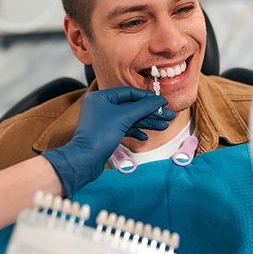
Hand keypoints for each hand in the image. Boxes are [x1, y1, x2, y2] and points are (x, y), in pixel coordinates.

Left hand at [42, 86, 173, 196]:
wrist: (84, 160)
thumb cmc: (100, 135)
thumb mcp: (124, 117)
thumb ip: (143, 107)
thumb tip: (159, 100)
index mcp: (102, 97)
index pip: (129, 93)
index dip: (147, 98)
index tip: (162, 102)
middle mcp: (102, 106)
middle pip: (132, 106)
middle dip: (150, 112)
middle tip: (168, 116)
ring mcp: (104, 121)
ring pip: (130, 119)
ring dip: (146, 123)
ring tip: (163, 126)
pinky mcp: (106, 134)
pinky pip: (124, 128)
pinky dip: (135, 131)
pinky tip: (144, 137)